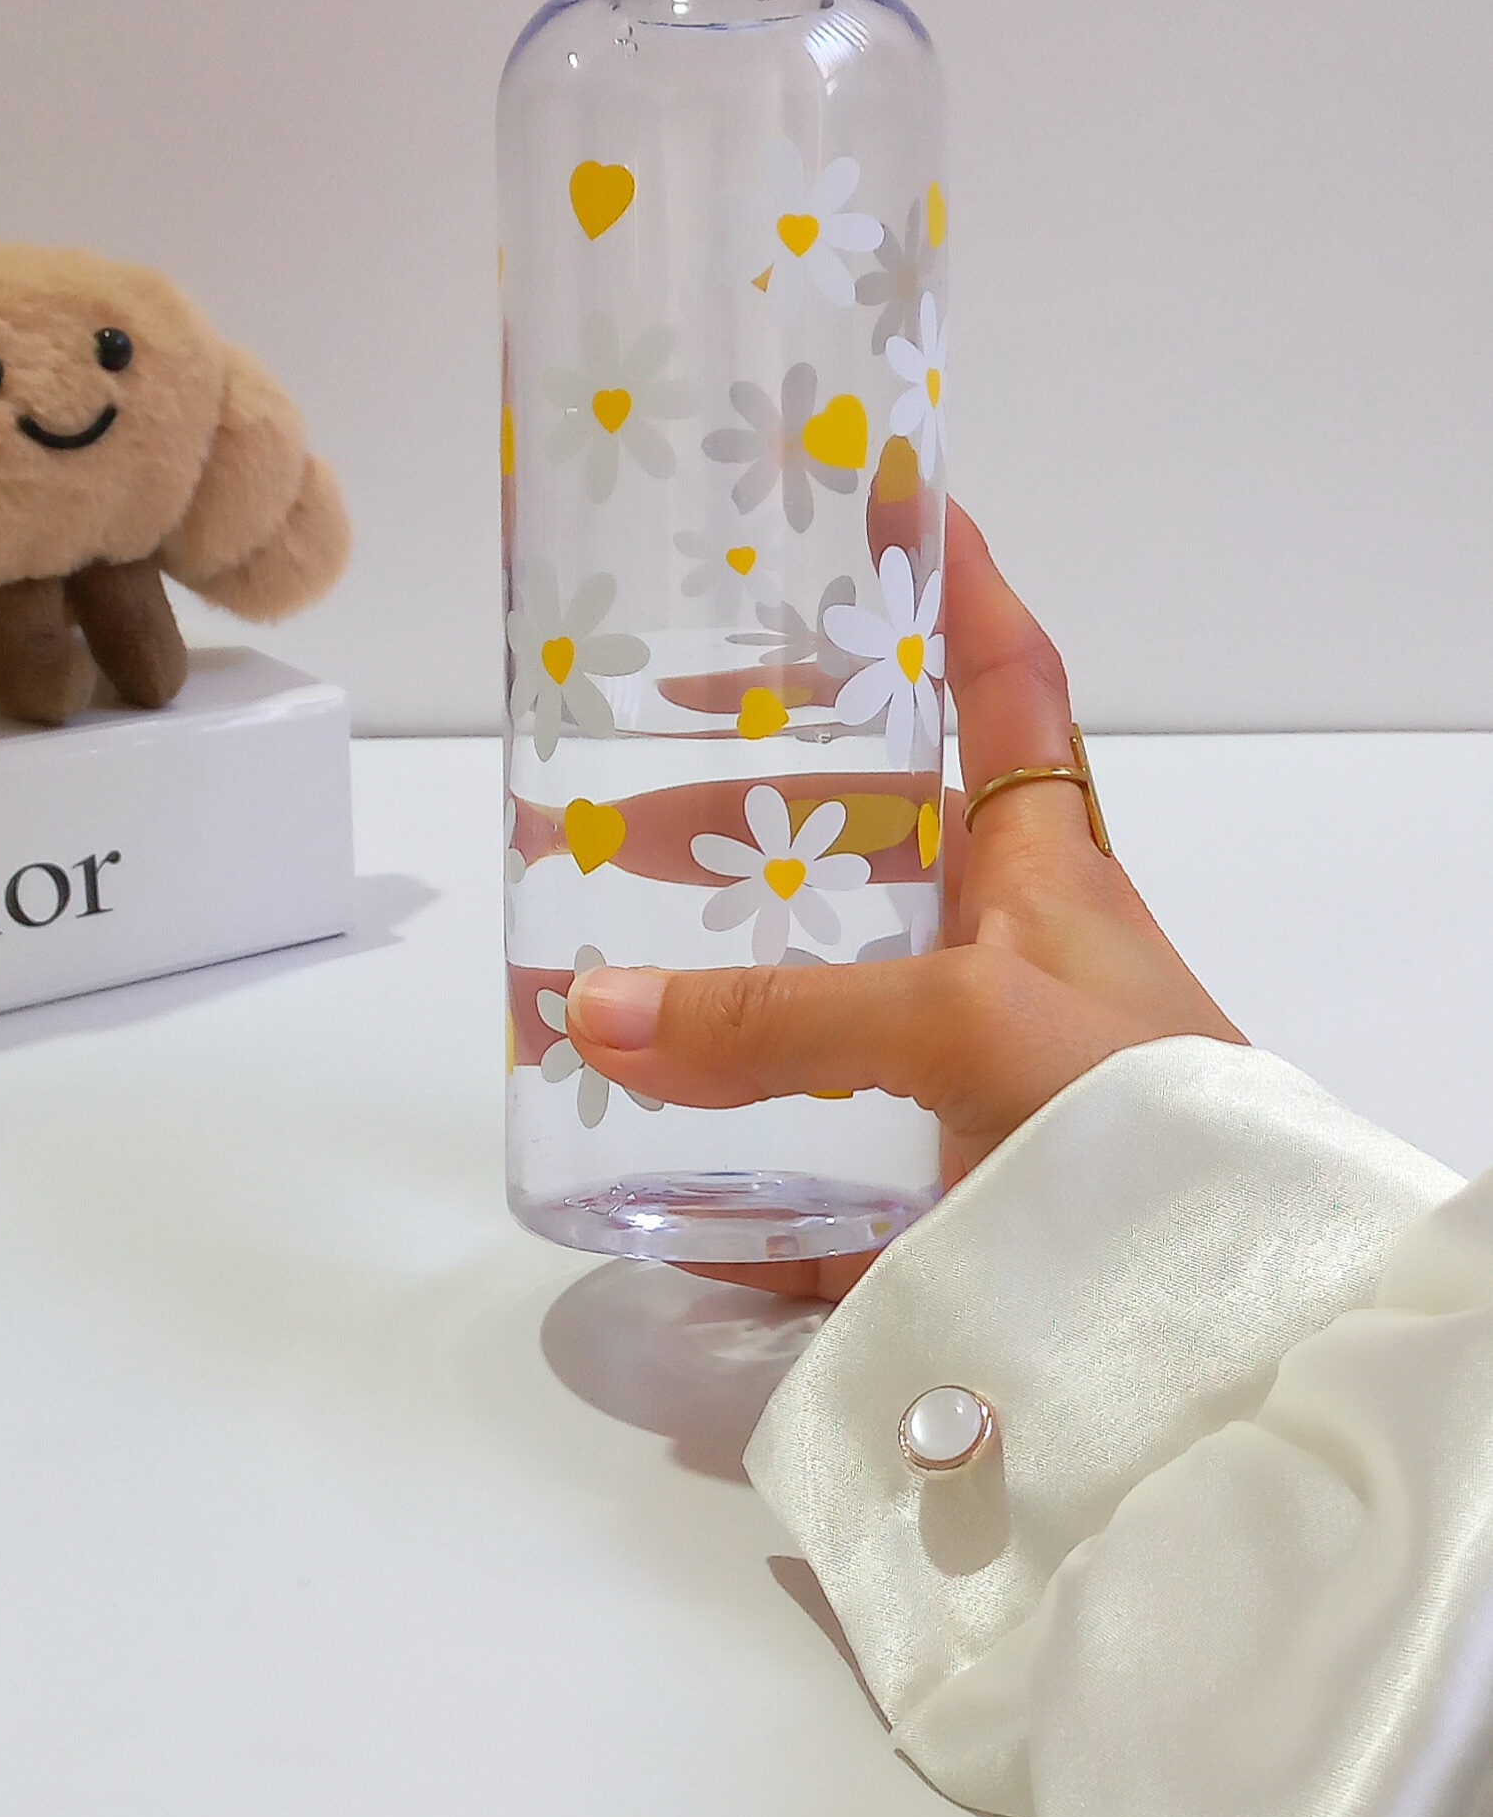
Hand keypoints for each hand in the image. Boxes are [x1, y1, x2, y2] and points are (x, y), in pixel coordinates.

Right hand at [565, 505, 1243, 1296]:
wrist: (1227, 1326)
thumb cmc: (1137, 1117)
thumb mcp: (960, 1020)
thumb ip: (780, 1020)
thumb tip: (590, 1008)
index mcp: (1043, 864)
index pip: (1001, 685)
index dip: (950, 584)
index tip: (883, 490)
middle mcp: (999, 952)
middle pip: (868, 837)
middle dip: (750, 796)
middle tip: (623, 786)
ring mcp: (961, 1077)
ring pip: (818, 995)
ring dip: (711, 976)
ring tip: (589, 966)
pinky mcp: (924, 1199)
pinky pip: (801, 1166)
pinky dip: (715, 1163)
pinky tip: (624, 1152)